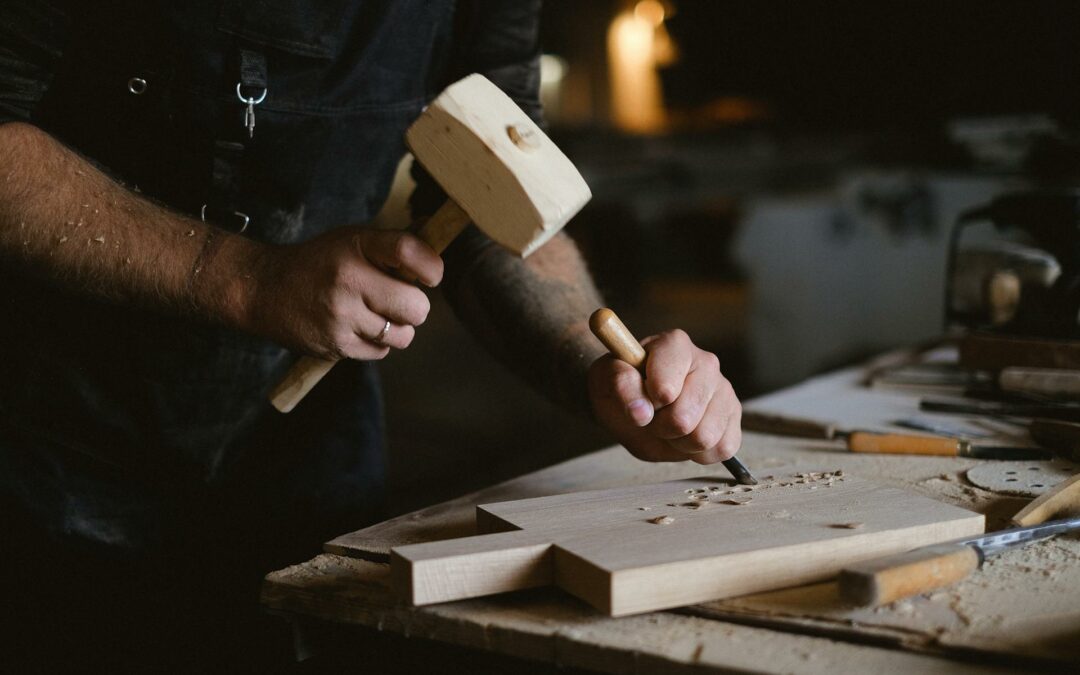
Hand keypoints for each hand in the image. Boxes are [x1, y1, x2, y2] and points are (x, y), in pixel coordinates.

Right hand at [250, 227, 442, 359]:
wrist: (263, 290)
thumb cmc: (319, 262)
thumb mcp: (352, 239)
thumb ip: (393, 244)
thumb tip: (434, 234)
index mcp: (356, 246)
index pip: (408, 252)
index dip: (431, 267)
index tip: (430, 275)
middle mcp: (348, 281)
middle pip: (417, 308)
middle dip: (415, 307)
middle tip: (398, 299)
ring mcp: (341, 317)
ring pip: (403, 336)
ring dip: (396, 328)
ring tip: (374, 313)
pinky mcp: (335, 346)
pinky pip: (380, 352)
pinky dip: (376, 343)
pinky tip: (357, 326)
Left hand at [587, 330, 741, 463]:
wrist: (635, 400)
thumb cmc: (621, 386)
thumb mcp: (605, 380)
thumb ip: (621, 386)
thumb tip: (641, 413)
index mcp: (673, 344)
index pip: (664, 388)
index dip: (647, 403)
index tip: (639, 399)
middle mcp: (706, 362)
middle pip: (684, 418)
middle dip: (661, 427)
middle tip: (652, 417)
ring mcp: (724, 388)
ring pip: (705, 437)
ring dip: (679, 442)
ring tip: (669, 426)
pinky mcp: (733, 414)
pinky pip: (723, 447)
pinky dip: (699, 452)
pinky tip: (686, 438)